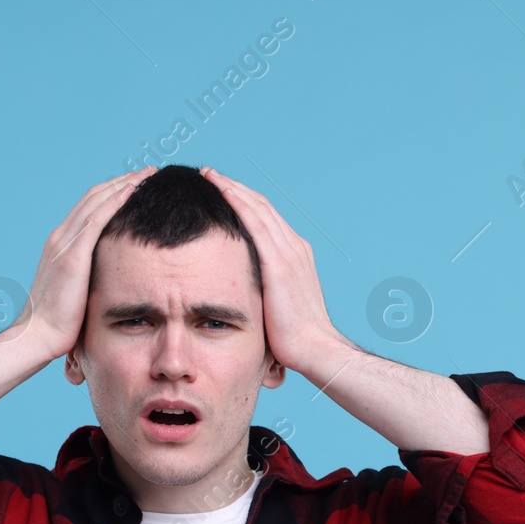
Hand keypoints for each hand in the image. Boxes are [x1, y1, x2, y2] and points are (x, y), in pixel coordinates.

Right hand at [3, 165, 155, 359]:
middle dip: (122, 181)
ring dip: (124, 184)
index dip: (113, 192)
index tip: (137, 185)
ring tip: (147, 174)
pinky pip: (96, 219)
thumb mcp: (76, 293)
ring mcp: (64, 244)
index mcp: (61, 245)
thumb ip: (90, 279)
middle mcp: (60, 237)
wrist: (38, 336)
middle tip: (148, 172)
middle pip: (94, 197)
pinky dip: (115, 200)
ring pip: (96, 201)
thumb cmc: (59, 324)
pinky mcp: (72, 255)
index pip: (89, 207)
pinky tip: (133, 190)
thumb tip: (111, 281)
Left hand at [200, 166, 352, 373]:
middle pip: (261, 205)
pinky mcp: (279, 263)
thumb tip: (240, 295)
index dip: (243, 201)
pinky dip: (238, 201)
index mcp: (295, 255)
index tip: (221, 191)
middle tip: (210, 174)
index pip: (266, 218)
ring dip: (232, 187)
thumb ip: (262, 291)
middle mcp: (294, 247)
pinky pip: (255, 222)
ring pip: (257, 207)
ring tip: (209, 174)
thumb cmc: (294, 338)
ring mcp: (289, 252)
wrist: (314, 349)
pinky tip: (221, 189)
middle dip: (235, 187)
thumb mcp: (276, 306)